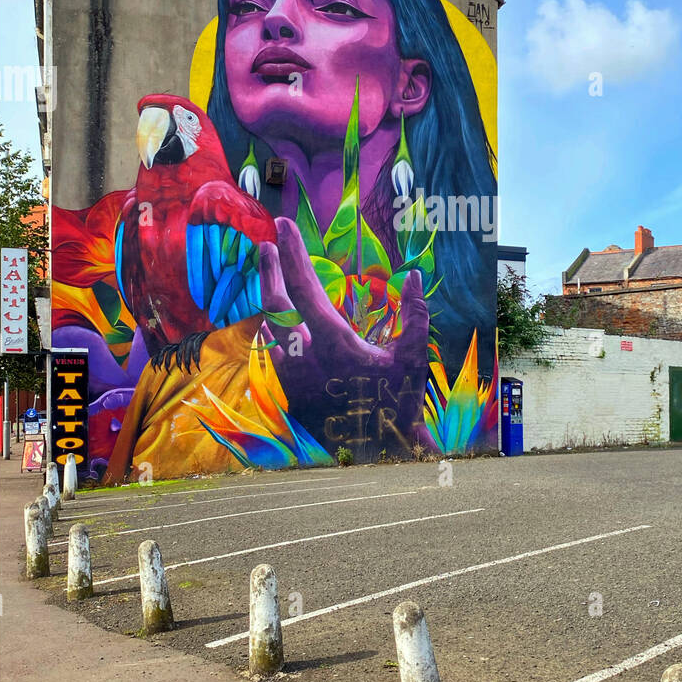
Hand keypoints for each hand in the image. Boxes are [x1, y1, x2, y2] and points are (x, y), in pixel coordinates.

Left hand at [258, 217, 431, 452]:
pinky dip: (272, 330)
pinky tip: (276, 324)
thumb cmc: (398, 405)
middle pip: (273, 303)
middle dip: (269, 269)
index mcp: (332, 341)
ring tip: (270, 277)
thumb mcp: (414, 359)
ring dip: (269, 300)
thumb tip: (412, 276)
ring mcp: (292, 376)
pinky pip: (273, 352)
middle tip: (266, 244)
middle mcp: (303, 356)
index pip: (304, 285)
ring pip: (268, 328)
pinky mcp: (289, 392)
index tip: (282, 226)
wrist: (377, 455)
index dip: (292, 252)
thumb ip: (415, 314)